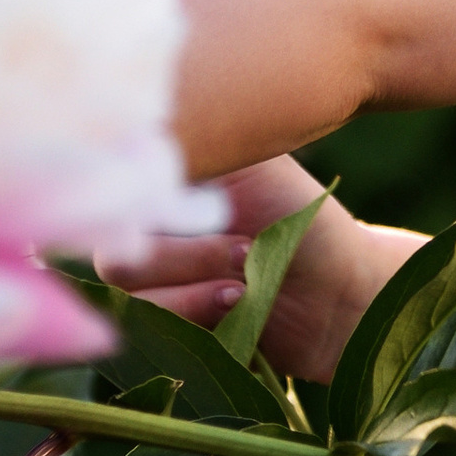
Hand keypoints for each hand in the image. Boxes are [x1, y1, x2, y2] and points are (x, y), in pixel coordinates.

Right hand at [106, 159, 420, 384]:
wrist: (342, 297)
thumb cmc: (305, 223)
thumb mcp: (257, 165)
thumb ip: (198, 144)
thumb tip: (137, 130)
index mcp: (160, 181)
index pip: (112, 178)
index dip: (153, 194)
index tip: (215, 206)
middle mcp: (144, 228)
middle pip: (112, 235)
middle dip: (183, 247)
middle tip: (244, 248)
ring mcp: (147, 279)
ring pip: (122, 279)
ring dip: (189, 279)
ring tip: (245, 279)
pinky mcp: (160, 325)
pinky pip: (143, 319)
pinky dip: (191, 309)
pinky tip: (237, 303)